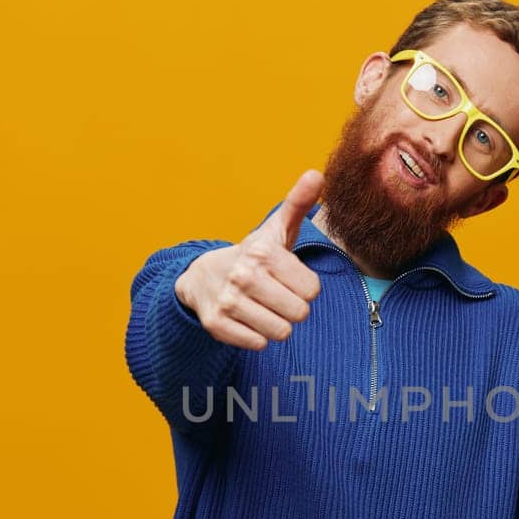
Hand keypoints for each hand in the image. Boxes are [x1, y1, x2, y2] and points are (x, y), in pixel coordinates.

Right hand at [175, 170, 324, 349]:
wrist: (202, 276)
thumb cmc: (252, 256)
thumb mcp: (275, 229)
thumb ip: (298, 203)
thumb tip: (316, 174)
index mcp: (263, 253)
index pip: (312, 289)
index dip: (305, 287)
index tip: (289, 279)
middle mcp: (244, 276)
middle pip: (299, 313)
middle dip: (293, 308)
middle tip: (277, 296)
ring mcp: (228, 301)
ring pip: (280, 332)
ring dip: (277, 324)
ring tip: (264, 308)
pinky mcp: (216, 324)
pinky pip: (258, 344)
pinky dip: (257, 337)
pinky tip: (248, 320)